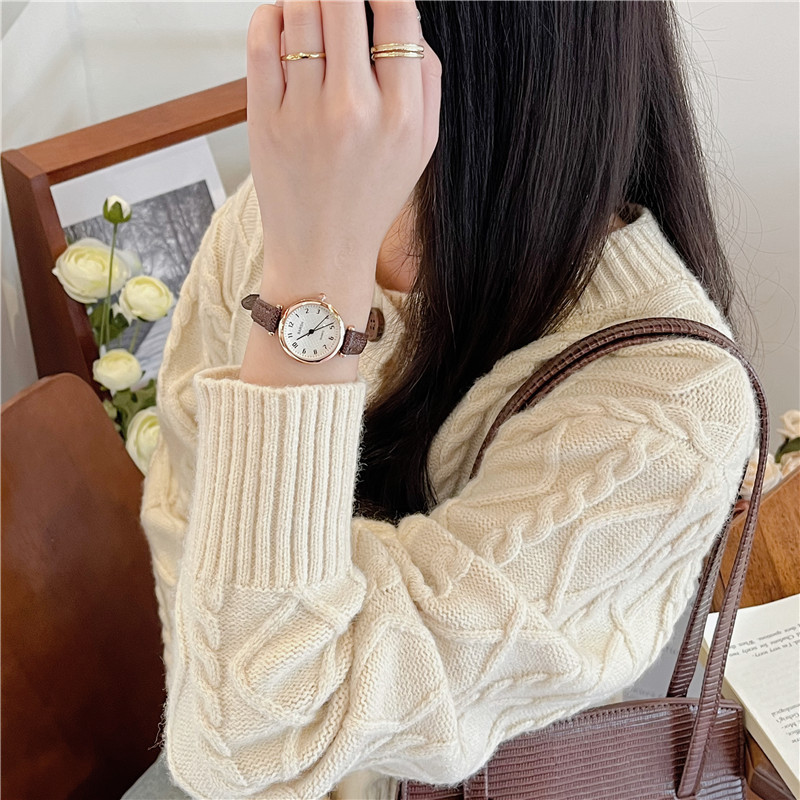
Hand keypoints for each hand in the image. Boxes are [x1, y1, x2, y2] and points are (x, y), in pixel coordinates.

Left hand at [246, 0, 441, 288]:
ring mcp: (304, 113)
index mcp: (401, 116)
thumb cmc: (369, 199)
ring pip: (301, 11)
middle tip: (339, 2)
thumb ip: (426, 81)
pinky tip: (285, 25)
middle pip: (343, 0)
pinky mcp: (265, 118)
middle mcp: (354, 110)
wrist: (322, 252)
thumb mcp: (421, 148)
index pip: (398, 14)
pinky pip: (263, 38)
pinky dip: (273, 16)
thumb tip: (405, 17)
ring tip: (315, 11)